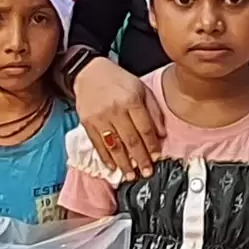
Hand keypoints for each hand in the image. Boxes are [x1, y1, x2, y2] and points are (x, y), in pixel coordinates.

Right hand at [72, 57, 164, 172]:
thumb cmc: (119, 81)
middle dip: (140, 159)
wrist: (89, 72)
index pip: (145, 128)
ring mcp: (100, 118)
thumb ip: (153, 110)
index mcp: (131, 100)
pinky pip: (98, 144)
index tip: (157, 157)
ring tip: (131, 176)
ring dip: (124, 163)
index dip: (152, 145)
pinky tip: (113, 167)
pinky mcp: (87, 123)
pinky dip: (106, 158)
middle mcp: (115, 110)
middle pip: (131, 140)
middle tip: (147, 173)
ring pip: (114, 146)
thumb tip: (162, 134)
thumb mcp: (141, 89)